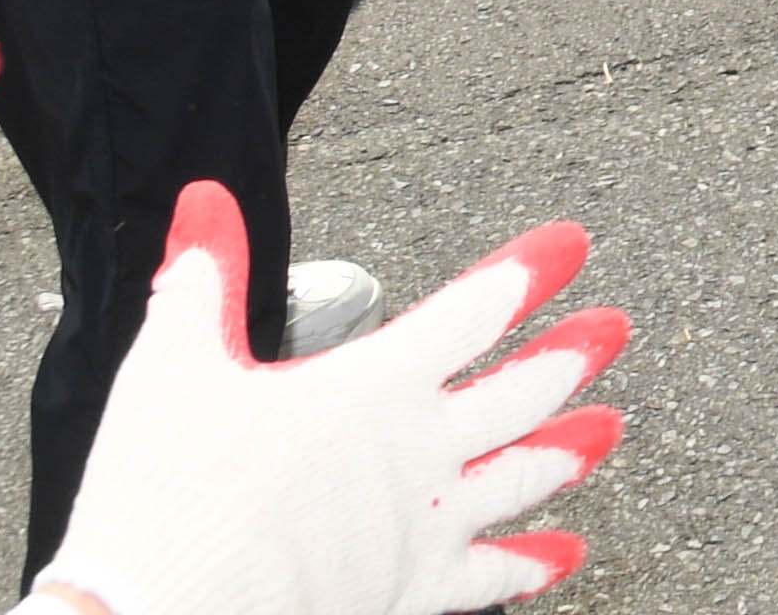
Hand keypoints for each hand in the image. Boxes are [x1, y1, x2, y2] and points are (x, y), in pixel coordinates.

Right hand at [27, 185, 624, 614]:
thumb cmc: (163, 501)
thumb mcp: (170, 371)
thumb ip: (201, 281)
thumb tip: (204, 202)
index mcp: (374, 388)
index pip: (475, 311)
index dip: (528, 272)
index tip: (572, 244)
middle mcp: (419, 456)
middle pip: (522, 394)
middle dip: (571, 356)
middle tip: (615, 329)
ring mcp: (424, 532)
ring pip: (522, 482)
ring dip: (568, 451)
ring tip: (610, 431)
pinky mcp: (411, 596)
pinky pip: (493, 579)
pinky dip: (534, 564)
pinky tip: (566, 556)